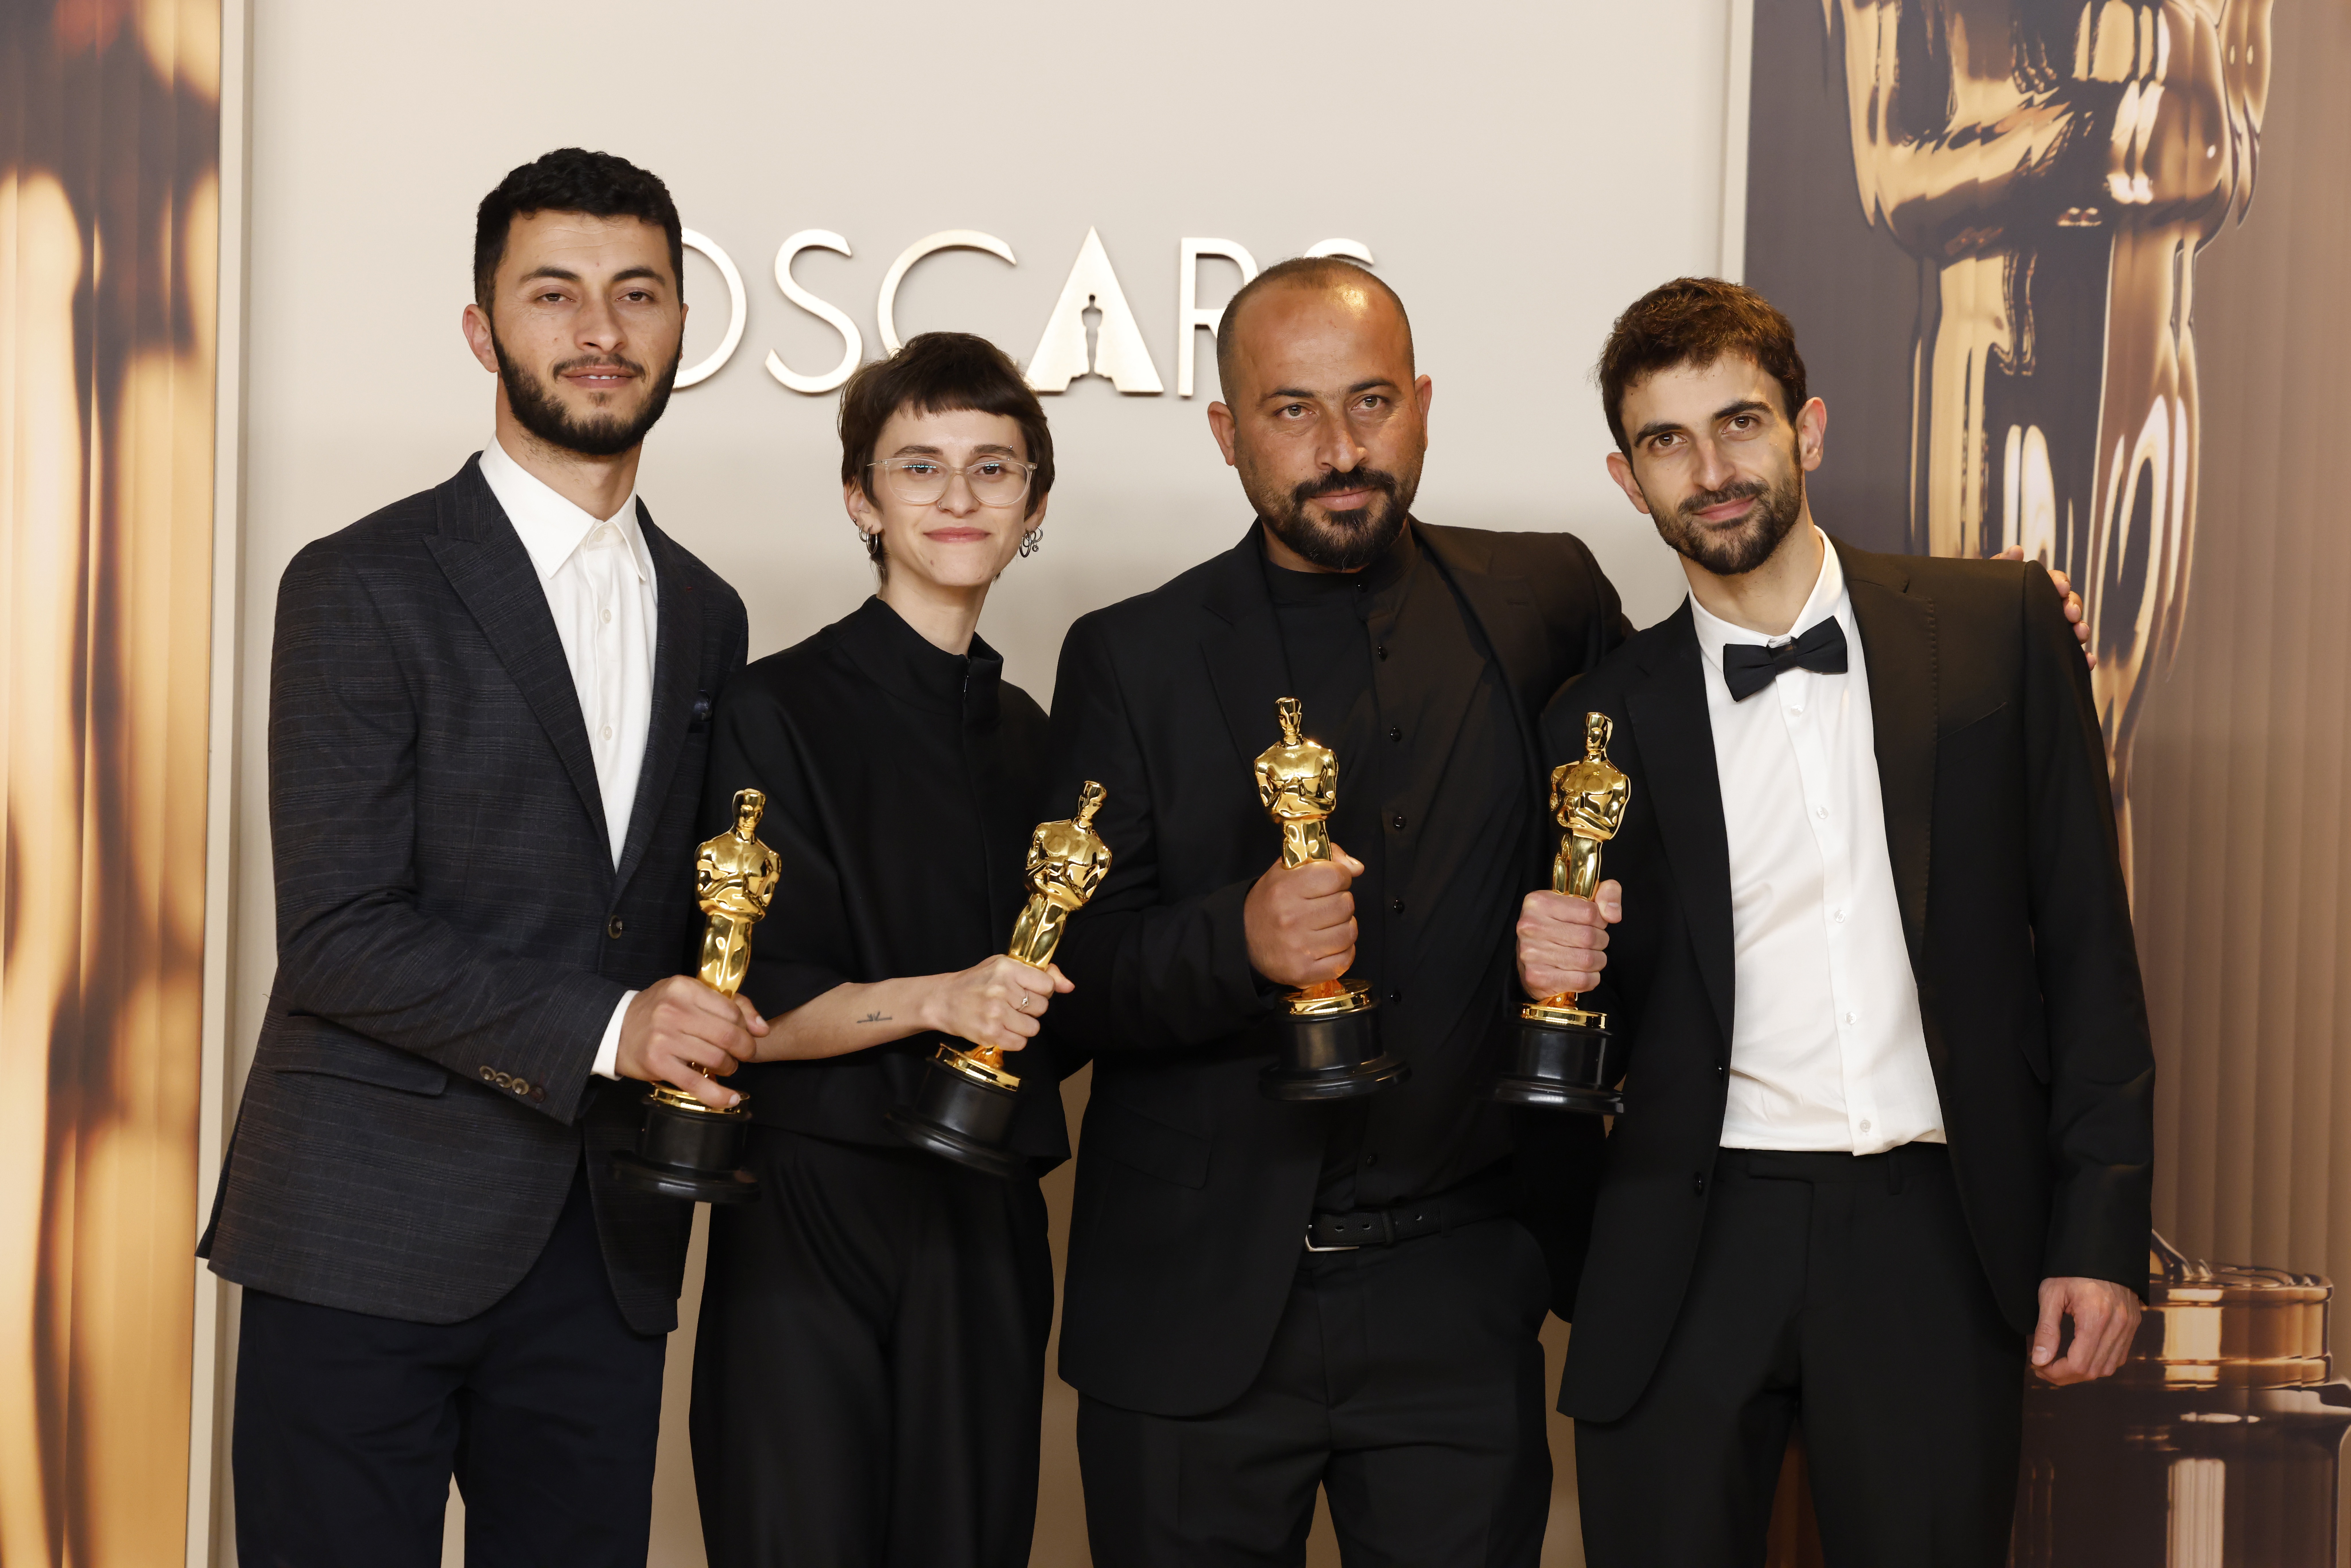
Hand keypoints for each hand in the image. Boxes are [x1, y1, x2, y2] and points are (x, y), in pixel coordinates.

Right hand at [615, 975, 768, 1107]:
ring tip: (724, 1066)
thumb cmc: (659, 1012)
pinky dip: (718, 1095)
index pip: (731, 1009)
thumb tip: (762, 1028)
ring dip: (729, 1067)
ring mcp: (663, 1038)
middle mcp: (672, 1011)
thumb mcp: (689, 996)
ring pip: (716, 1058)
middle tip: (742, 1055)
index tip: (750, 1035)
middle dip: (744, 1049)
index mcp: (683, 988)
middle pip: (727, 1035)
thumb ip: (729, 1005)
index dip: (746, 1027)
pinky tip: (730, 1098)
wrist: (615, 1030)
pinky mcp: (657, 1063)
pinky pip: (696, 1083)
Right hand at [923, 953, 1069, 1056]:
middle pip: (1041, 1008)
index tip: (1027, 991)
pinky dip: (1014, 1039)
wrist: (943, 1000)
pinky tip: (1001, 1029)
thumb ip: (1041, 974)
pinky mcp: (990, 1034)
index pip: (1047, 985)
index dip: (1041, 991)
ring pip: (1033, 1028)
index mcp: (1007, 968)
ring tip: (1006, 1017)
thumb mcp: (1005, 966)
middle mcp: (1002, 989)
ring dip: (1023, 1026)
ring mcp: (996, 1013)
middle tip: (1012, 1005)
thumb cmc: (977, 982)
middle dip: (1031, 1009)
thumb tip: (1070, 986)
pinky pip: (1021, 1043)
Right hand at [1244, 848, 1362, 988]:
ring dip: (1343, 927)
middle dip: (1340, 902)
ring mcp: (1298, 948)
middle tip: (1325, 906)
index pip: (1336, 876)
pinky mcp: (1305, 972)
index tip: (1330, 882)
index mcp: (1284, 889)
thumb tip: (1356, 867)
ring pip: (1349, 931)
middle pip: (1345, 904)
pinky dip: (1342, 951)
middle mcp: (1290, 918)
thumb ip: (1324, 858)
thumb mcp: (1286, 871)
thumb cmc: (1271, 903)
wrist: (1243, 940)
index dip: (1339, 876)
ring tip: (1326, 926)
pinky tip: (1328, 945)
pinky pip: (1345, 959)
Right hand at [1517, 881, 1620, 998]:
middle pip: (1589, 937)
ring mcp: (1531, 953)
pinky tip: (1583, 973)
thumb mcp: (1581, 901)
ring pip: (1587, 960)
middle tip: (1594, 943)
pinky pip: (1581, 980)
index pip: (1589, 912)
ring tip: (1589, 957)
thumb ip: (1607, 893)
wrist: (1532, 960)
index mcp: (1539, 902)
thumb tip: (1613, 914)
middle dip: (1600, 942)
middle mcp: (1531, 926)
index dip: (1601, 921)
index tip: (1594, 924)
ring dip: (1597, 961)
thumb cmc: (1559, 927)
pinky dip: (1590, 978)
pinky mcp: (1536, 977)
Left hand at [1993, 546, 2093, 666]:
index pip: (2055, 582)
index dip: (2060, 583)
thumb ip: (2000, 566)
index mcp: (2036, 591)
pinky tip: (2087, 660)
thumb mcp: (1988, 586)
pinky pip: (2071, 657)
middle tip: (2070, 614)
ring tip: (2079, 634)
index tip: (2060, 588)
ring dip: (2081, 629)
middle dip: (2073, 606)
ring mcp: (2051, 631)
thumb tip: (2016, 550)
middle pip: (2069, 604)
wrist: (1969, 638)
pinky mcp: (2050, 653)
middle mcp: (2047, 610)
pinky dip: (2082, 659)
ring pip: (2074, 628)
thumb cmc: (1981, 605)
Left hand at [2030, 1275, 2141, 1383]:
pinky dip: (2099, 1363)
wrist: (2101, 1251)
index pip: (2078, 1364)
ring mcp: (2129, 1327)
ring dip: (2082, 1372)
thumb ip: (2046, 1330)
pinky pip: (2118, 1357)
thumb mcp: (2051, 1294)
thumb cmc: (2071, 1270)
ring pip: (2108, 1368)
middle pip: (2093, 1370)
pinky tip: (2081, 1356)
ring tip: (2059, 1364)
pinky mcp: (2133, 1325)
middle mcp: (2118, 1326)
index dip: (2056, 1373)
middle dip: (2065, 1376)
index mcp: (2096, 1317)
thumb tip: (2040, 1360)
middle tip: (2043, 1367)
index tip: (2038, 1367)